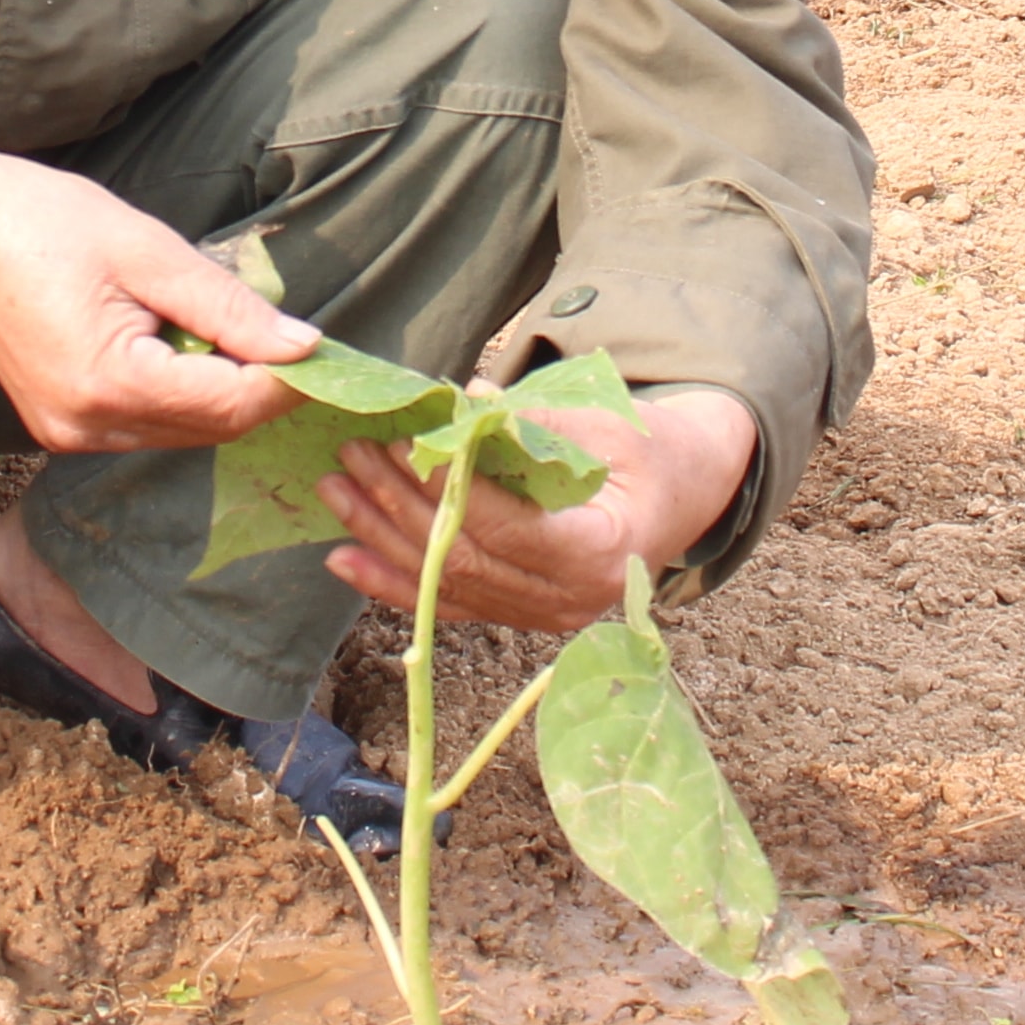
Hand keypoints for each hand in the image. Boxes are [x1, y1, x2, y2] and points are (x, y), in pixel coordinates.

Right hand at [0, 124, 313, 453]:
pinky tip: (183, 341)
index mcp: (109, 384)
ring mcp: (68, 434)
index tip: (337, 352)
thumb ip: (227, 307)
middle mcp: (88, 427)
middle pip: (211, 426)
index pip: (232, 403)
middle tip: (303, 338)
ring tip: (239, 329)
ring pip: (181, 428)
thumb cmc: (41, 219)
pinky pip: (145, 421)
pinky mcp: (59, 424)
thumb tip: (304, 346)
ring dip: (222, 388)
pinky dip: (180, 389)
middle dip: (263, 387)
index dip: (292, 381)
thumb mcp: (147, 249)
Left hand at [318, 383, 759, 636]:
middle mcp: (568, 602)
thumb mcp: (612, 424)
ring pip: (446, 587)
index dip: (448, 490)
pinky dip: (392, 582)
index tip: (405, 445)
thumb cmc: (655, 450)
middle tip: (353, 456)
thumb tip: (466, 406)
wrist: (688, 491)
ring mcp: (542, 617)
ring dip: (382, 540)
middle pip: (464, 561)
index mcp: (599, 554)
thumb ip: (541, 422)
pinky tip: (344, 557)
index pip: (505, 529)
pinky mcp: (521, 615)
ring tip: (335, 492)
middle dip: (399, 508)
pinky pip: (448, 604)